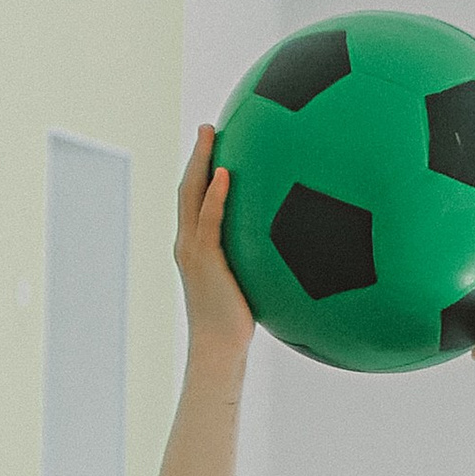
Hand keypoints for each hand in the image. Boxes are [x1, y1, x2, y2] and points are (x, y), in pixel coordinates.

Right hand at [175, 124, 253, 379]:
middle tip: (206, 127)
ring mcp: (192, 250)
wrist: (220, 348)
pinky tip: (227, 173)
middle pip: (186, 189)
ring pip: (190, 196)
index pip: (194, 201)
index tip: (211, 146)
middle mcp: (188, 243)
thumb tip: (288, 250)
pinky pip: (209, 220)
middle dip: (195, 156)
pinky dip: (215, 195)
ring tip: (209, 134)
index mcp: (196, 247)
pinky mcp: (204, 260)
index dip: (200, 172)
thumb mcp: (249, 285)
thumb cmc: (237, 325)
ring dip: (199, 162)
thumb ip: (260, 262)